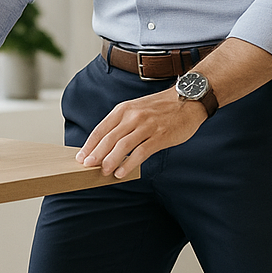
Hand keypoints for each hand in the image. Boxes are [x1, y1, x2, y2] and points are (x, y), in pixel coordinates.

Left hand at [77, 89, 205, 178]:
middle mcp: (133, 116)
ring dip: (110, 160)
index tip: (81, 157)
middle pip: (109, 138)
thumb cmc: (162, 107)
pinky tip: (121, 172)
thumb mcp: (137, 108)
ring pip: (123, 145)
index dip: (90, 144)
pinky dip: (129, 164)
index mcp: (124, 109)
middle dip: (96, 154)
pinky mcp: (159, 136)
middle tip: (87, 167)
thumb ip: (123, 123)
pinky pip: (140, 152)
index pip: (101, 129)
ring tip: (103, 172)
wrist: (189, 99)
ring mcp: (147, 126)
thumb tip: (107, 144)